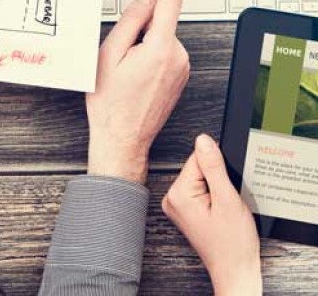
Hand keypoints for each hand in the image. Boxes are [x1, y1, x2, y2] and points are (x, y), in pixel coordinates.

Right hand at [86, 0, 189, 183]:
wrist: (121, 139)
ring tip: (125, 71)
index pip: (170, 0)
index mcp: (160, 49)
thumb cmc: (110, 103)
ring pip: (161, 36)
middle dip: (140, 26)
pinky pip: (164, 51)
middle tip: (119, 55)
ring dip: (143, 42)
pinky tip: (135, 76)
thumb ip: (132, 20)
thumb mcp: (110, 54)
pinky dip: (149, 54)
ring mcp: (181, 68)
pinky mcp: (180, 75)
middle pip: (160, 20)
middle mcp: (178, 57)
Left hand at [162, 134, 261, 295]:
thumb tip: (203, 139)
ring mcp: (179, 205)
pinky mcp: (187, 209)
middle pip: (199, 167)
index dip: (219, 169)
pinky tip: (219, 212)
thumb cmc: (232, 244)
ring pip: (203, 177)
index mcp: (178, 194)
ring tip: (223, 210)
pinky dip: (215, 196)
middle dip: (218, 179)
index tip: (225, 189)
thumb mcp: (227, 199)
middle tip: (225, 203)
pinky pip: (202, 188)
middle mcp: (173, 198)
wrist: (235, 269)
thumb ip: (214, 167)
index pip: (199, 158)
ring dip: (218, 188)